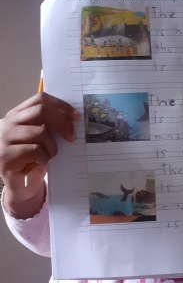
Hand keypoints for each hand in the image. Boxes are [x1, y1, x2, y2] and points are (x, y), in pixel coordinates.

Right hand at [0, 93, 79, 217]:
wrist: (20, 184)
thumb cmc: (33, 157)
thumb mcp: (41, 137)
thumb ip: (50, 124)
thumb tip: (74, 117)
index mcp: (17, 114)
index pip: (40, 99)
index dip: (61, 105)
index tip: (76, 116)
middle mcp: (7, 123)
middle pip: (41, 111)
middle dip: (62, 123)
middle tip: (72, 137)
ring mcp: (3, 138)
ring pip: (41, 132)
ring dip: (52, 146)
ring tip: (48, 155)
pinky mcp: (5, 156)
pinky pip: (35, 150)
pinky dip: (44, 157)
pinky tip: (40, 162)